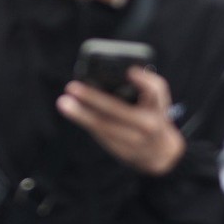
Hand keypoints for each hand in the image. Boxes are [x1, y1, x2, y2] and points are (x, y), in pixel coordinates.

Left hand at [59, 66, 186, 175]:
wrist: (159, 152)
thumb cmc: (154, 115)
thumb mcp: (158, 101)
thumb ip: (146, 85)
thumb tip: (124, 72)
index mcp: (158, 108)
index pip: (155, 92)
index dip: (143, 82)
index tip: (129, 71)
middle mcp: (148, 125)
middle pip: (118, 111)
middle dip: (94, 98)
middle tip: (72, 87)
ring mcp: (133, 140)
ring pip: (104, 126)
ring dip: (81, 114)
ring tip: (64, 102)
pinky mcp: (120, 150)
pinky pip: (101, 134)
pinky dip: (86, 121)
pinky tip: (74, 112)